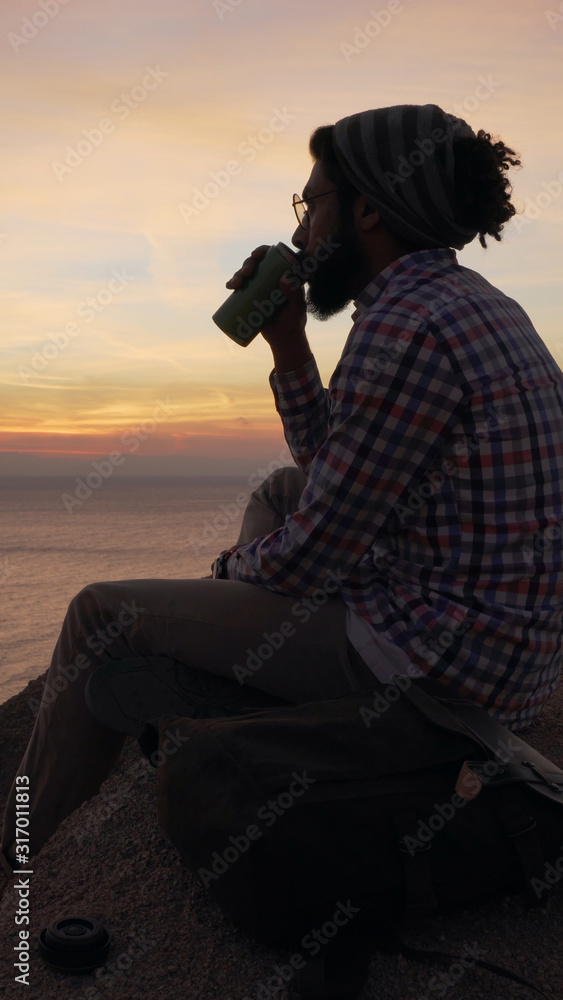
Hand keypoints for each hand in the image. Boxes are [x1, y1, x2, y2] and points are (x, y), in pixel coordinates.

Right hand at [226, 246, 310, 371]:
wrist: (283, 338)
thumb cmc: (294, 321)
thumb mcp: (297, 307)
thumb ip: (294, 294)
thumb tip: (284, 278)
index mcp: (284, 275)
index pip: (273, 257)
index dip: (262, 251)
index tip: (256, 255)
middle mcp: (271, 278)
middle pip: (257, 264)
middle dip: (247, 264)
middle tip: (246, 273)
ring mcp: (260, 287)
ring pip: (246, 275)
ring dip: (238, 275)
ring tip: (235, 284)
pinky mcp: (251, 297)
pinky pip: (241, 288)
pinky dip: (233, 284)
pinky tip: (229, 286)